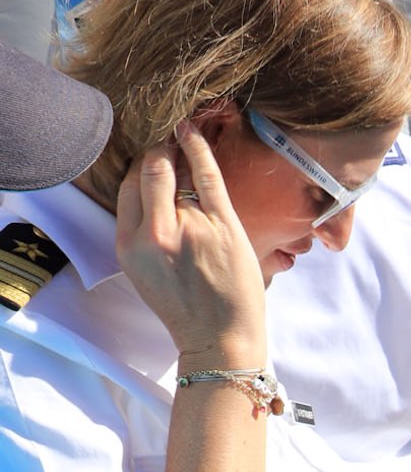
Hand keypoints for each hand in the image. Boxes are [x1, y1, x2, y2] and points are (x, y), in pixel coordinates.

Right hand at [115, 121, 266, 366]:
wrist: (221, 340)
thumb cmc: (187, 309)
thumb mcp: (145, 273)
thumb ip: (142, 232)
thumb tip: (148, 184)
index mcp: (130, 247)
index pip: (127, 187)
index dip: (138, 166)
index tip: (149, 156)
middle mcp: (156, 234)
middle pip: (149, 171)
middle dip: (157, 151)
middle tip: (166, 140)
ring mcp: (190, 227)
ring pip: (179, 171)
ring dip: (180, 151)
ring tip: (182, 137)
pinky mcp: (223, 225)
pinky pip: (207, 173)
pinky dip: (199, 147)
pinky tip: (192, 131)